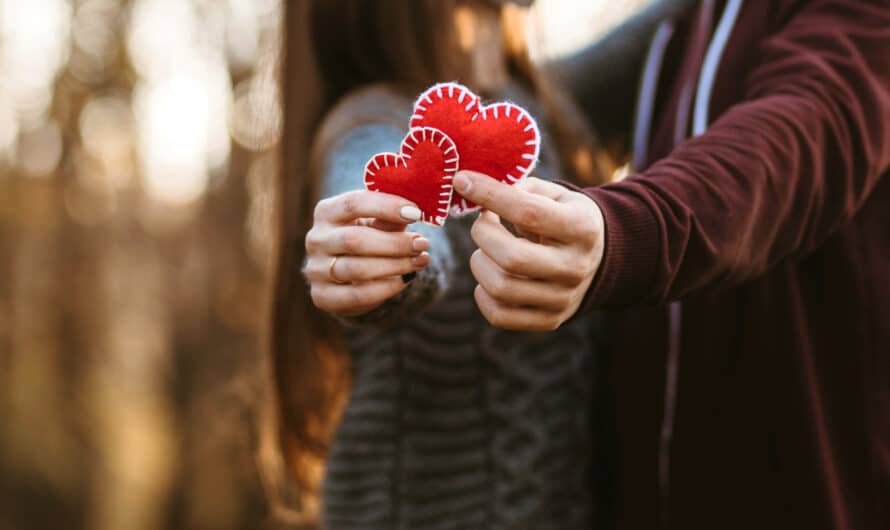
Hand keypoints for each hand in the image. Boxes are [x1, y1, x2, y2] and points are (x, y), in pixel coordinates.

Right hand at [304, 190, 430, 316]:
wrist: (345, 274)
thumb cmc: (365, 237)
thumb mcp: (376, 222)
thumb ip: (390, 218)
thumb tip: (414, 215)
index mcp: (326, 212)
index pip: (353, 204)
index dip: (386, 207)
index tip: (416, 214)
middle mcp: (316, 239)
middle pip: (354, 240)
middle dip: (394, 243)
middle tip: (422, 244)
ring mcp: (316, 269)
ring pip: (358, 269)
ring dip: (395, 266)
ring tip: (420, 261)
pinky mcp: (323, 296)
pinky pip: (358, 295)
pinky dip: (387, 288)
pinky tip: (406, 279)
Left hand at [454, 171, 604, 330]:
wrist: (599, 260)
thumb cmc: (565, 218)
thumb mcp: (555, 195)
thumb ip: (520, 188)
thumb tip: (475, 188)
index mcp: (580, 227)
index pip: (529, 212)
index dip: (490, 195)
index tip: (462, 180)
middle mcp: (575, 266)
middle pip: (512, 258)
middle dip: (482, 234)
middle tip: (482, 223)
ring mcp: (563, 298)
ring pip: (501, 287)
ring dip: (480, 263)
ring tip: (486, 251)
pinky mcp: (550, 320)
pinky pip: (500, 315)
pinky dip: (482, 295)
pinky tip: (489, 276)